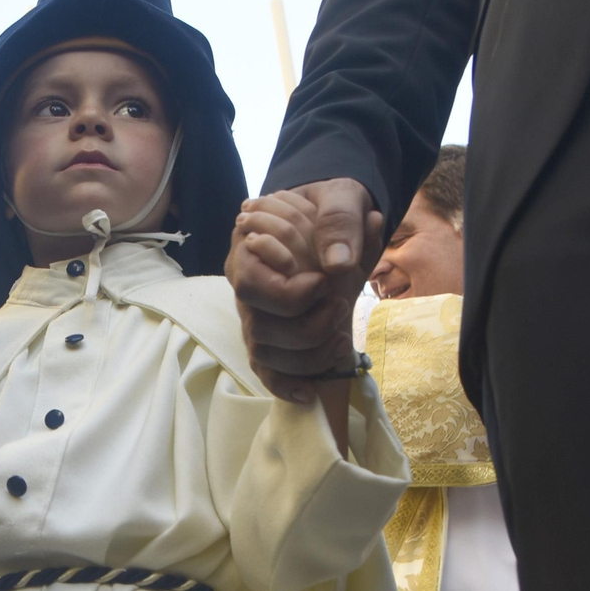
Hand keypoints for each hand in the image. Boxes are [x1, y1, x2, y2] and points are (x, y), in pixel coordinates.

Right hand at [226, 178, 381, 401]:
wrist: (338, 231)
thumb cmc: (333, 214)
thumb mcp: (343, 199)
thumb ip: (340, 220)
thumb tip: (336, 264)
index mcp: (250, 252)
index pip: (248, 284)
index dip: (286, 292)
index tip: (323, 281)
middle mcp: (247, 289)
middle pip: (256, 325)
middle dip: (306, 324)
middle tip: (339, 303)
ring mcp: (257, 318)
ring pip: (264, 353)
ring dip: (309, 352)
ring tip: (341, 335)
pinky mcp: (272, 341)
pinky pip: (266, 373)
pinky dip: (286, 386)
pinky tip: (310, 391)